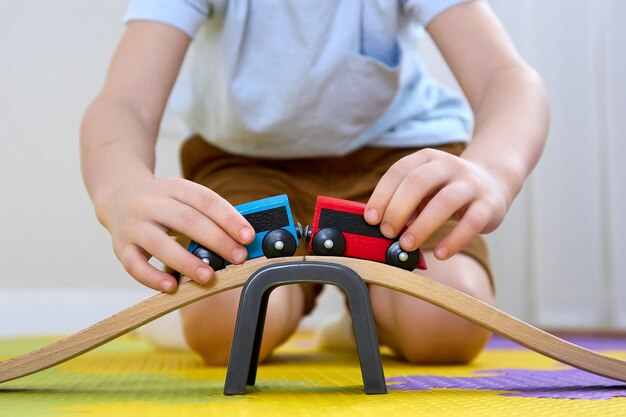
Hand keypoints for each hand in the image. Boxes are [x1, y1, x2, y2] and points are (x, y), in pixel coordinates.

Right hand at [98, 176, 254, 292]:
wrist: (119, 196)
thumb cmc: (164, 204)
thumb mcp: (184, 197)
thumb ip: (209, 215)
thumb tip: (243, 240)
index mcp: (174, 187)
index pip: (206, 200)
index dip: (229, 218)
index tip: (248, 236)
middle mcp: (152, 203)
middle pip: (187, 220)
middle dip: (217, 240)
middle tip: (238, 258)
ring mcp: (134, 225)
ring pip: (160, 244)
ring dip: (187, 262)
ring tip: (209, 277)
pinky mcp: (121, 247)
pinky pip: (135, 265)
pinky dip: (153, 278)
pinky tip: (172, 287)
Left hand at [364, 148, 507, 259]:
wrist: (492, 182)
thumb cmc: (445, 190)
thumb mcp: (424, 188)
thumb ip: (403, 203)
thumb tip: (380, 229)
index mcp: (426, 158)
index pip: (399, 172)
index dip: (382, 196)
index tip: (370, 219)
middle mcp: (449, 165)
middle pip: (418, 183)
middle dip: (397, 209)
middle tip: (387, 233)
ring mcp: (471, 183)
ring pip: (444, 202)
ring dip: (422, 226)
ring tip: (407, 246)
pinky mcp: (489, 204)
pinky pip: (471, 223)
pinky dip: (454, 240)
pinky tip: (441, 254)